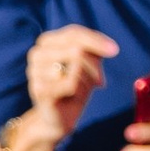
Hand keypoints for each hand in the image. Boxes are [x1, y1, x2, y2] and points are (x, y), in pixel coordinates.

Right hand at [25, 22, 115, 142]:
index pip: (73, 33)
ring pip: (76, 67)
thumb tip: (110, 48)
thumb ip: (94, 50)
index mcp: (46, 42)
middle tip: (99, 80)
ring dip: (87, 80)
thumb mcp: (87, 64)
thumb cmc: (74, 86)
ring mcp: (35, 71)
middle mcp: (36, 53)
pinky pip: (71, 84)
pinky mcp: (39, 89)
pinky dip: (80, 91)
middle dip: (95, 66)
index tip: (114, 50)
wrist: (58, 117)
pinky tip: (74, 96)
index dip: (96, 40)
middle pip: (77, 50)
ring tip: (82, 89)